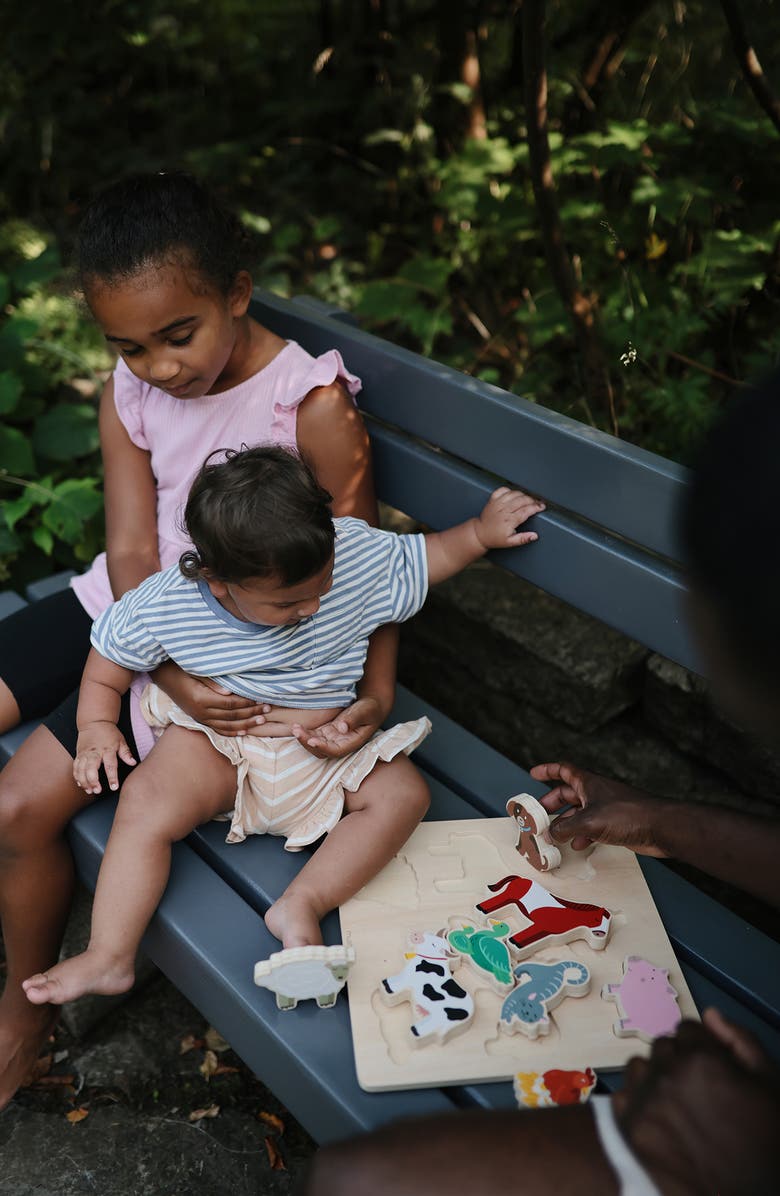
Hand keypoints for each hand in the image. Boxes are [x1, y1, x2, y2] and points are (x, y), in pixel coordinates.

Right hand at [74, 722, 136, 794]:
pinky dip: (76, 776)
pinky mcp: (78, 754)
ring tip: (90, 790)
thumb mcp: (121, 741)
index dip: (112, 777)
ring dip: (84, 781)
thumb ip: (126, 753)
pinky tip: (80, 784)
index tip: (114, 787)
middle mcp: (95, 752)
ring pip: (81, 769)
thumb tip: (133, 763)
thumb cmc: (109, 733)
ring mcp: (85, 754)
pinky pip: (75, 767)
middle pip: (91, 768)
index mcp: (107, 749)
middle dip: (93, 781)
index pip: (110, 765)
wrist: (95, 722)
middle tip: (97, 790)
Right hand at [154, 660, 270, 735]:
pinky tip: (244, 732)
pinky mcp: (198, 718)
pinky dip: (231, 731)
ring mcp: (199, 717)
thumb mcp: (195, 670)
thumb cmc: (180, 668)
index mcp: (201, 699)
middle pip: (231, 716)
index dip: (247, 704)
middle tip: (268, 710)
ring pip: (226, 725)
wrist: (162, 675)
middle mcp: (200, 711)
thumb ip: (211, 681)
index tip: (262, 700)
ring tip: (261, 721)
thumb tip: (229, 692)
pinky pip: (217, 729)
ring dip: (245, 724)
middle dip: (251, 714)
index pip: (230, 704)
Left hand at [292, 697, 383, 758]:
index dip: (322, 748)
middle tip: (297, 731)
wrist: (370, 707)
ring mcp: (332, 738)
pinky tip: (296, 725)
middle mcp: (340, 744)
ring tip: (294, 727)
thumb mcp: (365, 711)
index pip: (335, 751)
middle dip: (307, 743)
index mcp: (352, 743)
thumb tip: (342, 728)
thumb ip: (354, 719)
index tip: (312, 741)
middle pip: (321, 750)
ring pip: (315, 744)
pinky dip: (305, 732)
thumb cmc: (370, 709)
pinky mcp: (326, 732)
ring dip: (304, 738)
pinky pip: (313, 735)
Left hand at [474, 487, 544, 550]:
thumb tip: (535, 536)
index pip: (526, 510)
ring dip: (523, 495)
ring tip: (528, 499)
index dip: (536, 507)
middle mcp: (504, 510)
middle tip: (538, 503)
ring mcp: (498, 503)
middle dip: (533, 500)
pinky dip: (511, 490)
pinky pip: (503, 489)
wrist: (480, 533)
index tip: (542, 506)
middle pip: (522, 500)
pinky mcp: (493, 499)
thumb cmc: (495, 538)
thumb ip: (523, 538)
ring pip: (514, 493)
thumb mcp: (510, 542)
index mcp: (509, 520)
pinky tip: (515, 495)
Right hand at [530, 760, 668, 856]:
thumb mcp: (589, 821)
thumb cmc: (628, 815)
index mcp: (589, 783)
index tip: (534, 773)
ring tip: (554, 835)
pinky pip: (592, 827)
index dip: (548, 770)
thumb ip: (565, 828)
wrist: (660, 827)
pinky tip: (578, 845)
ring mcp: (606, 809)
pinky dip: (582, 835)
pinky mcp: (615, 824)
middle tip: (539, 814)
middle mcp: (596, 793)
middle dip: (552, 803)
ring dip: (566, 822)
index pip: (564, 770)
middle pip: (568, 794)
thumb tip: (550, 833)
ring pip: (579, 813)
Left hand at [614, 1015, 778, 1195]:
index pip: (688, 1028)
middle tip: (698, 1091)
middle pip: (664, 1046)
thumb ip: (741, 1042)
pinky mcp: (628, 1128)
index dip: (702, 1047)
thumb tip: (710, 1015)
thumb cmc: (763, 1143)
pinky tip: (659, 1119)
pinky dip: (637, 1102)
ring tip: (677, 1104)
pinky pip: (623, 1095)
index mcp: (702, 1059)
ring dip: (655, 1077)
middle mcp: (667, 1074)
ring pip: (640, 1067)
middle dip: (679, 1060)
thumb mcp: (768, 1086)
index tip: (710, 1067)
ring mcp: (644, 1101)